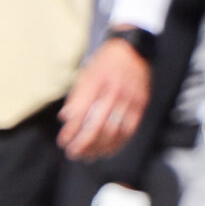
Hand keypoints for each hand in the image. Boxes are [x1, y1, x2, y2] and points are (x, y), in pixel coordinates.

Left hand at [58, 38, 149, 158]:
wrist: (132, 49)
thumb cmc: (105, 63)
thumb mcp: (85, 74)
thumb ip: (76, 97)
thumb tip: (65, 118)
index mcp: (96, 82)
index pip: (80, 113)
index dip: (71, 131)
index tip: (63, 141)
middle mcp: (113, 91)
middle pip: (96, 125)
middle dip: (83, 144)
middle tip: (73, 153)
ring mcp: (129, 98)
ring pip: (114, 131)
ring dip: (99, 147)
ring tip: (88, 156)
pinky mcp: (141, 104)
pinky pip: (130, 129)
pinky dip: (118, 144)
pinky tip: (108, 151)